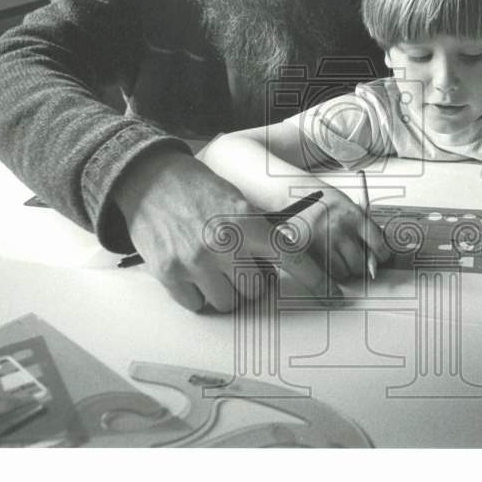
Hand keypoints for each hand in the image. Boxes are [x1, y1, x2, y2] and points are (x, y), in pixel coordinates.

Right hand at [114, 147, 340, 311]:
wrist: (147, 177)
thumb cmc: (196, 187)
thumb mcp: (236, 200)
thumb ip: (256, 231)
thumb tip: (274, 265)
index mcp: (246, 221)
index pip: (291, 257)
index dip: (316, 279)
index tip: (334, 294)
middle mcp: (223, 244)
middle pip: (256, 290)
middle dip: (254, 283)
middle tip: (242, 268)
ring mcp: (194, 261)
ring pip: (228, 303)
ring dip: (226, 292)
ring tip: (215, 268)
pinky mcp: (169, 274)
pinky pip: (197, 304)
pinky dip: (198, 294)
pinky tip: (192, 271)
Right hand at [279, 186, 390, 281]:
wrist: (290, 194)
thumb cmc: (319, 199)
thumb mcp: (345, 204)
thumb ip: (361, 224)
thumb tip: (376, 248)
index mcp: (352, 215)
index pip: (378, 242)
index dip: (382, 253)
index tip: (382, 257)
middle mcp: (339, 229)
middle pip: (360, 262)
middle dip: (362, 265)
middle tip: (359, 261)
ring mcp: (323, 243)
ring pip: (344, 271)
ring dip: (345, 270)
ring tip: (339, 258)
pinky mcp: (308, 253)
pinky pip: (326, 274)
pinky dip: (329, 273)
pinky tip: (328, 261)